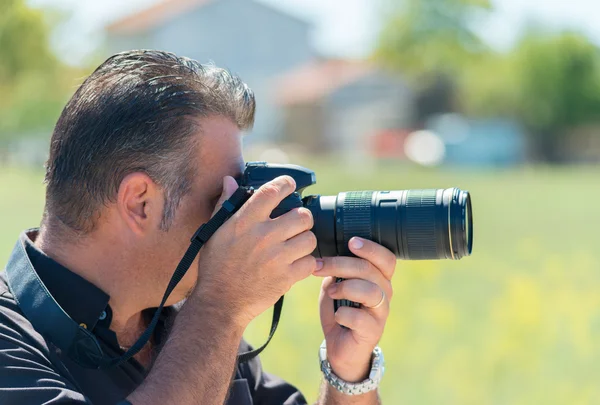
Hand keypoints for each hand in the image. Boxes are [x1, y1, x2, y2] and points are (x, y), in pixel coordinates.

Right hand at [194, 175, 317, 327]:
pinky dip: (305, 263)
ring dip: (305, 241)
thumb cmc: (216, 266)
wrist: (220, 302)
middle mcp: (263, 236)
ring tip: (295, 245)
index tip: (290, 185)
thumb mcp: (214, 232)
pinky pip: (310, 262)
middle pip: (302, 216)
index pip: (272, 192)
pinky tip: (294, 264)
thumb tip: (230, 180)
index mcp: (245, 222)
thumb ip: (225, 205)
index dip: (286, 184)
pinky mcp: (286, 277)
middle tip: (295, 224)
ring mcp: (276, 257)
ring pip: (310, 239)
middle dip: (302, 218)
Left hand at [313, 237, 395, 382]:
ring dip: (344, 287)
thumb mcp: (336, 285)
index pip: (386, 257)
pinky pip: (359, 317)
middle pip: (369, 269)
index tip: (350, 242)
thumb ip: (337, 270)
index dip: (371, 248)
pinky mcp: (372, 331)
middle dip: (340, 264)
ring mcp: (381, 312)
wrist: (340, 347)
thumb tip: (328, 252)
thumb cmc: (340, 310)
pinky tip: (337, 317)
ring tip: (331, 292)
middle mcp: (384, 292)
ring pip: (369, 290)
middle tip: (319, 266)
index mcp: (379, 278)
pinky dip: (343, 314)